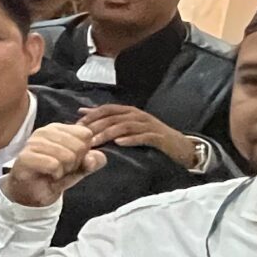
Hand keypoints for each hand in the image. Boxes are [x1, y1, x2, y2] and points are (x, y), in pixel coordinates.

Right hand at [2, 121, 106, 206]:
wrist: (32, 193)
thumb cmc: (55, 176)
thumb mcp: (81, 168)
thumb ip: (93, 161)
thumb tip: (93, 158)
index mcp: (59, 128)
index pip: (86, 134)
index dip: (84, 152)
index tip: (73, 161)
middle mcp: (45, 131)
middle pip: (79, 145)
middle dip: (75, 163)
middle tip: (63, 169)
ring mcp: (33, 142)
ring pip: (67, 155)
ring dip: (64, 170)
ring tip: (54, 172)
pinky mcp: (26, 156)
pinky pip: (53, 164)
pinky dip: (55, 174)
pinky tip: (48, 175)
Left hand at [84, 103, 204, 171]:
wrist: (181, 147)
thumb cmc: (150, 136)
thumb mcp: (128, 125)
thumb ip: (106, 119)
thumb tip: (82, 111)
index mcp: (129, 112)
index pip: (106, 109)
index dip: (91, 116)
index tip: (76, 126)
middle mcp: (138, 115)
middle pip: (114, 117)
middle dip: (96, 126)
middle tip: (82, 137)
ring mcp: (149, 125)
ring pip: (126, 126)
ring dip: (109, 133)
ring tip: (96, 142)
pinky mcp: (159, 137)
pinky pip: (144, 136)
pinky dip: (131, 139)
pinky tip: (120, 144)